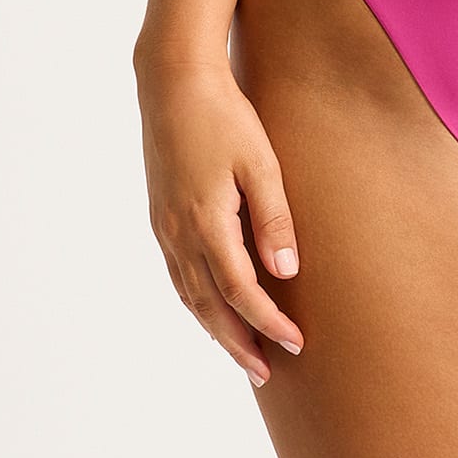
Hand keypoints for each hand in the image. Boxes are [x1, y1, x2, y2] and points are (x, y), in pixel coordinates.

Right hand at [136, 54, 304, 386]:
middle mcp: (179, 234)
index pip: (241, 292)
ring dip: (215, 329)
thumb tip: (286, 274)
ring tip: (242, 352)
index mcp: (206, 223)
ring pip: (189, 296)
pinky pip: (177, 275)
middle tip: (266, 374)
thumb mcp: (261, 163)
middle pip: (209, 307)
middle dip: (239, 343)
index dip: (269, 323)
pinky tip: (211, 308)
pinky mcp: (160, 217)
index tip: (297, 344)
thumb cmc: (225, 116)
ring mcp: (164, 227)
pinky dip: (196, 302)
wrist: (172, 83)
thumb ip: (274, 219)